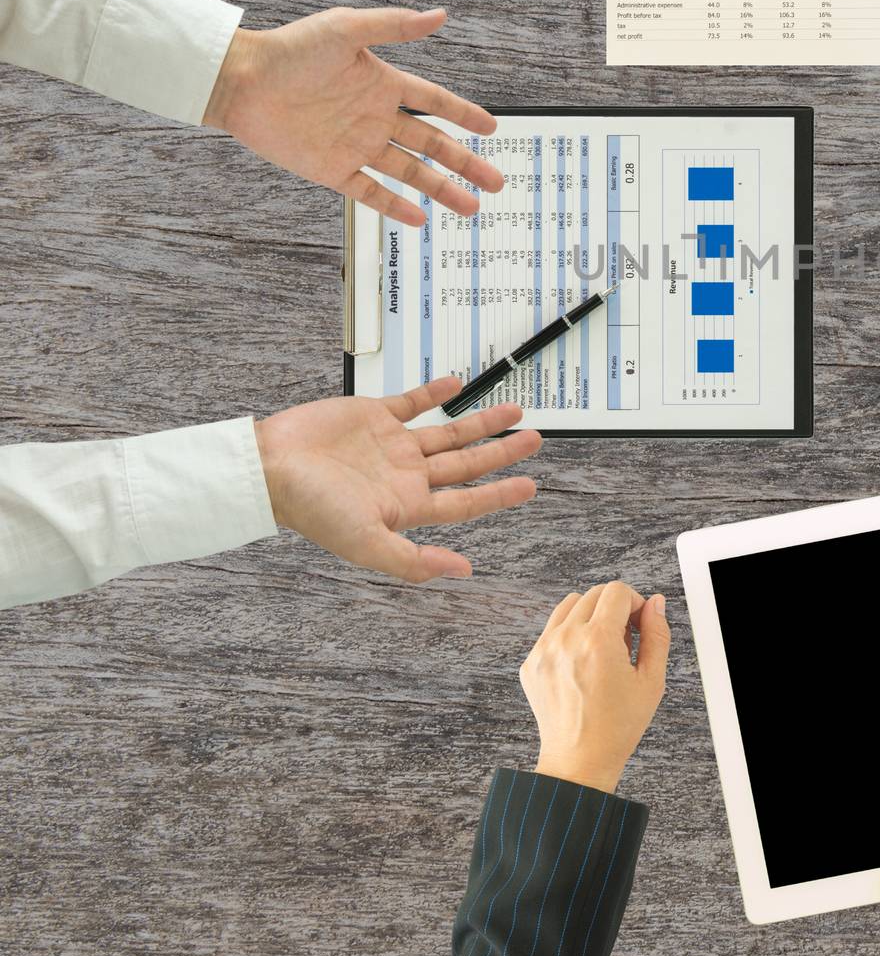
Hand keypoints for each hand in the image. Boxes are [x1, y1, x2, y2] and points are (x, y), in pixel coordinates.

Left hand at [204, 7, 503, 228]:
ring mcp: (356, 146)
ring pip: (410, 172)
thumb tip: (440, 15)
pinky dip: (395, 206)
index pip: (435, 102)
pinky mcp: (332, 170)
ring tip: (471, 207)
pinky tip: (420, 219)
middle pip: (432, 144)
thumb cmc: (289, 49)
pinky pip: (370, 192)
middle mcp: (375, 117)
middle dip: (465, 163)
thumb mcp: (346, 28)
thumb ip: (394, 26)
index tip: (491, 128)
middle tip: (496, 181)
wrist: (240, 81)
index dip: (464, 114)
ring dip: (441, 189)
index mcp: (383, 84)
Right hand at [254, 378, 540, 581]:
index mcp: (406, 506)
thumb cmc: (310, 509)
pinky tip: (457, 384)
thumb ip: (414, 560)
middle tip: (535, 439)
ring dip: (479, 422)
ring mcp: (390, 445)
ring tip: (513, 411)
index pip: (464, 501)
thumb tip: (463, 571)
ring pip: (447, 432)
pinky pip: (411, 402)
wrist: (268, 466)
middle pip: (465, 464)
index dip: (499, 494)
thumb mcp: (366, 542)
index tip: (530, 485)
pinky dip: (434, 392)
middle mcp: (404, 475)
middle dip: (501, 453)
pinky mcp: (372, 416)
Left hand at [521, 581, 670, 792]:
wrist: (579, 761)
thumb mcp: (651, 681)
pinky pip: (551, 630)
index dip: (635, 603)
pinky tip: (582, 663)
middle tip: (624, 639)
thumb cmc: (617, 728)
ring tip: (601, 647)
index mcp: (598, 641)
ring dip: (590, 616)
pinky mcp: (530, 663)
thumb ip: (657, 635)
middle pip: (593, 593)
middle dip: (615, 608)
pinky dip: (569, 635)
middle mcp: (566, 639)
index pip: (617, 591)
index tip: (638, 623)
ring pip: (569, 605)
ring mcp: (543, 650)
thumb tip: (654, 604)